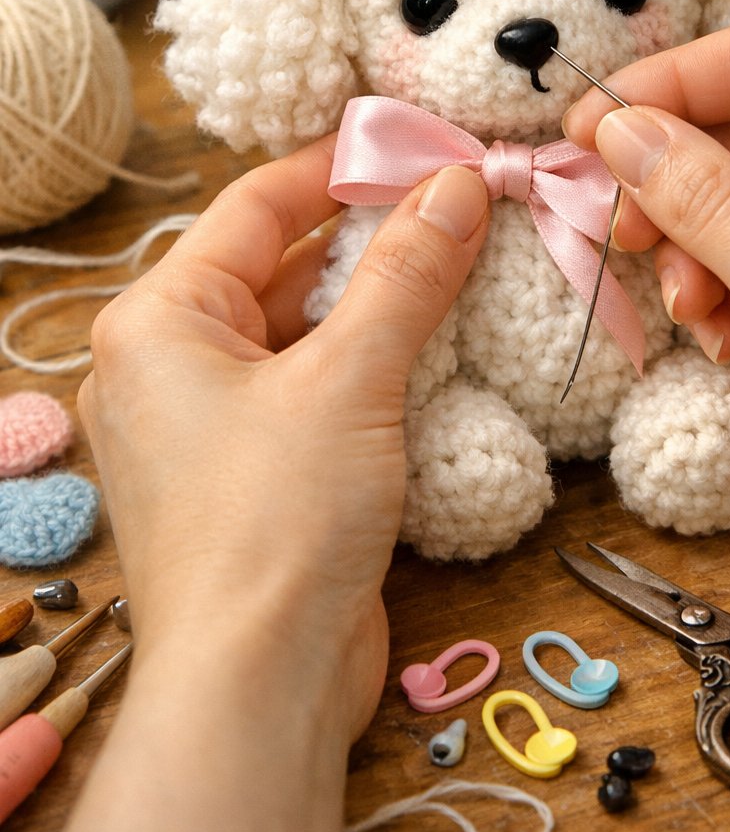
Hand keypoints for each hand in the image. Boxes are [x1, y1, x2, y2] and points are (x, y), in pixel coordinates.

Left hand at [28, 147, 488, 831]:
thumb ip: (406, 274)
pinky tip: (439, 345)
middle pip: (282, 266)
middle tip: (462, 201)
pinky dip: (373, 365)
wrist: (259, 687)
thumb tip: (460, 183)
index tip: (425, 144)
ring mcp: (211, 424)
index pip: (256, 205)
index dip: (342, 167)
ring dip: (381, 303)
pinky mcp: (255, 475)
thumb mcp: (349, 378)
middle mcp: (171, 364)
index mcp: (161, 319)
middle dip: (372, 237)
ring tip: (466, 260)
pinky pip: (316, 390)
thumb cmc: (276, 520)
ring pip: (305, 331)